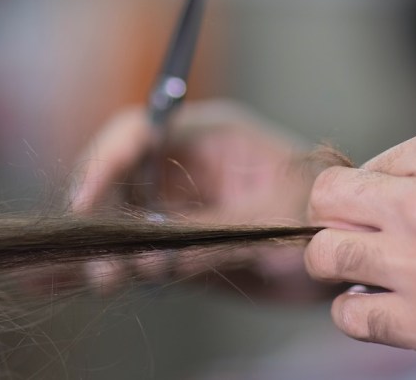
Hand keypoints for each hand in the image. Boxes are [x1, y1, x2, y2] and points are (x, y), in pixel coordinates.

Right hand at [70, 100, 327, 298]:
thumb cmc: (323, 220)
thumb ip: (209, 238)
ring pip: (119, 219)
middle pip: (118, 176)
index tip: (88, 200)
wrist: (345, 259)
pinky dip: (105, 266)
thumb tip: (153, 259)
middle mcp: (185, 168)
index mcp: (209, 137)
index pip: (141, 132)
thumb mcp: (270, 225)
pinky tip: (70, 282)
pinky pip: (131, 252)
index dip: (107, 161)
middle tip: (104, 259)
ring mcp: (178, 208)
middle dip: (102, 213)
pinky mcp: (176, 247)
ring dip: (103, 247)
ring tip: (103, 279)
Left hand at [304, 94, 415, 377]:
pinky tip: (378, 307)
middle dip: (338, 212)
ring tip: (363, 269)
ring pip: (325, 256)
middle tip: (359, 228)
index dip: (380, 183)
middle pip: (328, 200)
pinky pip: (352, 316)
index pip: (374, 163)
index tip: (393, 199)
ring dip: (338, 260)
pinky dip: (355, 312)